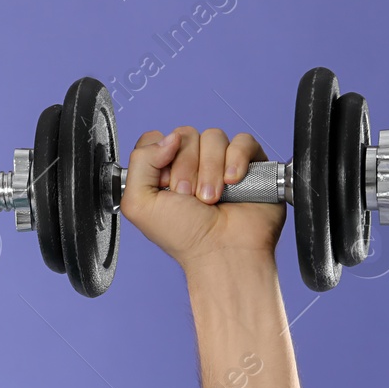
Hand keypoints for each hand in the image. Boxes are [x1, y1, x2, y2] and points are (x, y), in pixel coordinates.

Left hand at [118, 127, 285, 271]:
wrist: (222, 251)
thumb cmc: (184, 236)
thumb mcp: (139, 204)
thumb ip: (139, 163)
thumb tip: (167, 138)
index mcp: (163, 173)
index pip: (157, 139)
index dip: (159, 156)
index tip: (164, 184)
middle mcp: (191, 165)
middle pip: (185, 135)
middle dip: (186, 168)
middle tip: (189, 197)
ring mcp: (220, 163)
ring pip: (213, 137)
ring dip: (210, 170)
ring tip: (212, 198)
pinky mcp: (249, 163)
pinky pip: (242, 141)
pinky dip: (236, 160)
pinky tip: (233, 182)